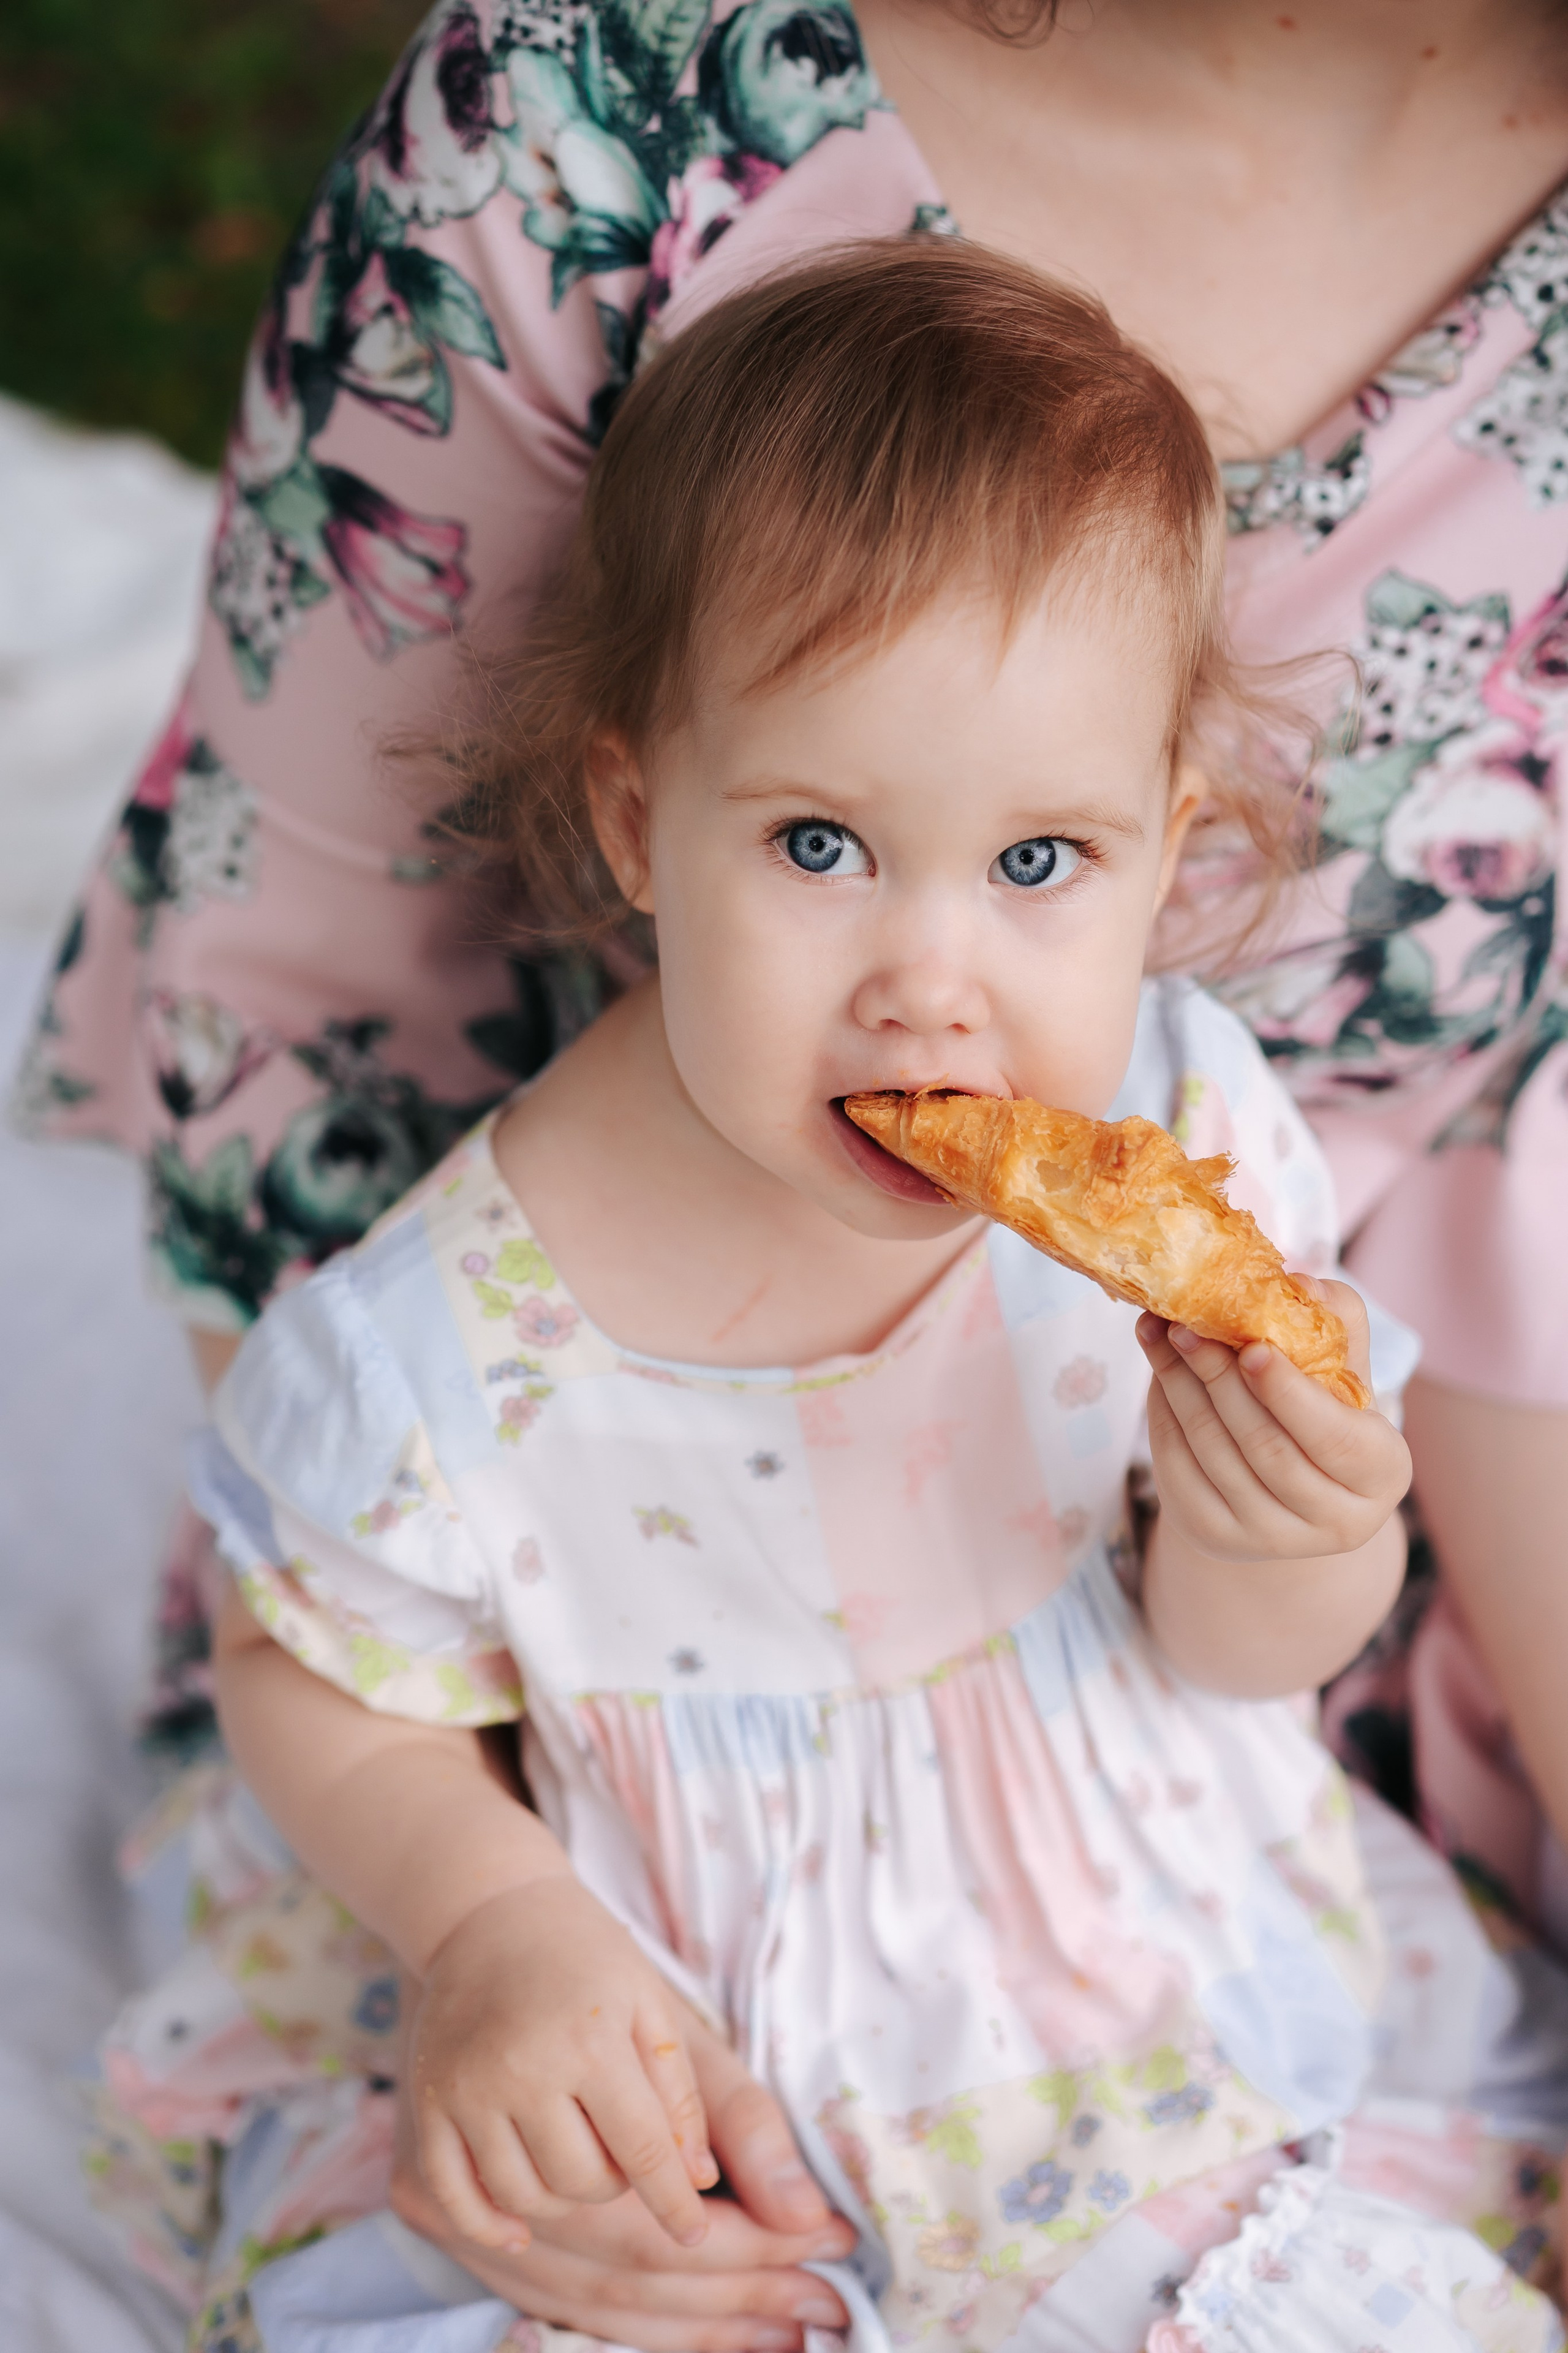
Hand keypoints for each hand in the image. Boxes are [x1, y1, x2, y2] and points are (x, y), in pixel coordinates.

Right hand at [409, 1876, 720, 2250]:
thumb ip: (679, 2094)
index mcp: (589, 2041)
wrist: (490, 1912)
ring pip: (527, 2197)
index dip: (674, 2204)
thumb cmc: (587, 1956)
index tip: (694, 2236)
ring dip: (563, 2198)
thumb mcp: (650, 2005)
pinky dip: (489, 2226)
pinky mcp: (430, 2103)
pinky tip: (519, 2229)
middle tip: (623, 2147)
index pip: (642, 2152)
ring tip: (578, 2157)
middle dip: (617, 2183)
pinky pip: (456, 2197)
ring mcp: (467, 2091)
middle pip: (585, 2183)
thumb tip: (696, 2181)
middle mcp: (522, 2070)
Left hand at [1136, 1280, 1410, 1563]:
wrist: (1288, 1487)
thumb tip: (1299, 1284)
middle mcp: (1336, 1521)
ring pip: (1215, 1455)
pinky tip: (1159, 1376)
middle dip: (1219, 1379)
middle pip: (1265, 1446)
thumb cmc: (1324, 1411)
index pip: (1335, 1438)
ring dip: (1181, 1388)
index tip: (1251, 1346)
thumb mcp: (1343, 1367)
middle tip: (1185, 1326)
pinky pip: (1179, 1472)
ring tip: (1161, 1335)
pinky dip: (1164, 1416)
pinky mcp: (1217, 1539)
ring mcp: (1273, 1539)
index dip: (1289, 1394)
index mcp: (1382, 1474)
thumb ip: (1335, 1319)